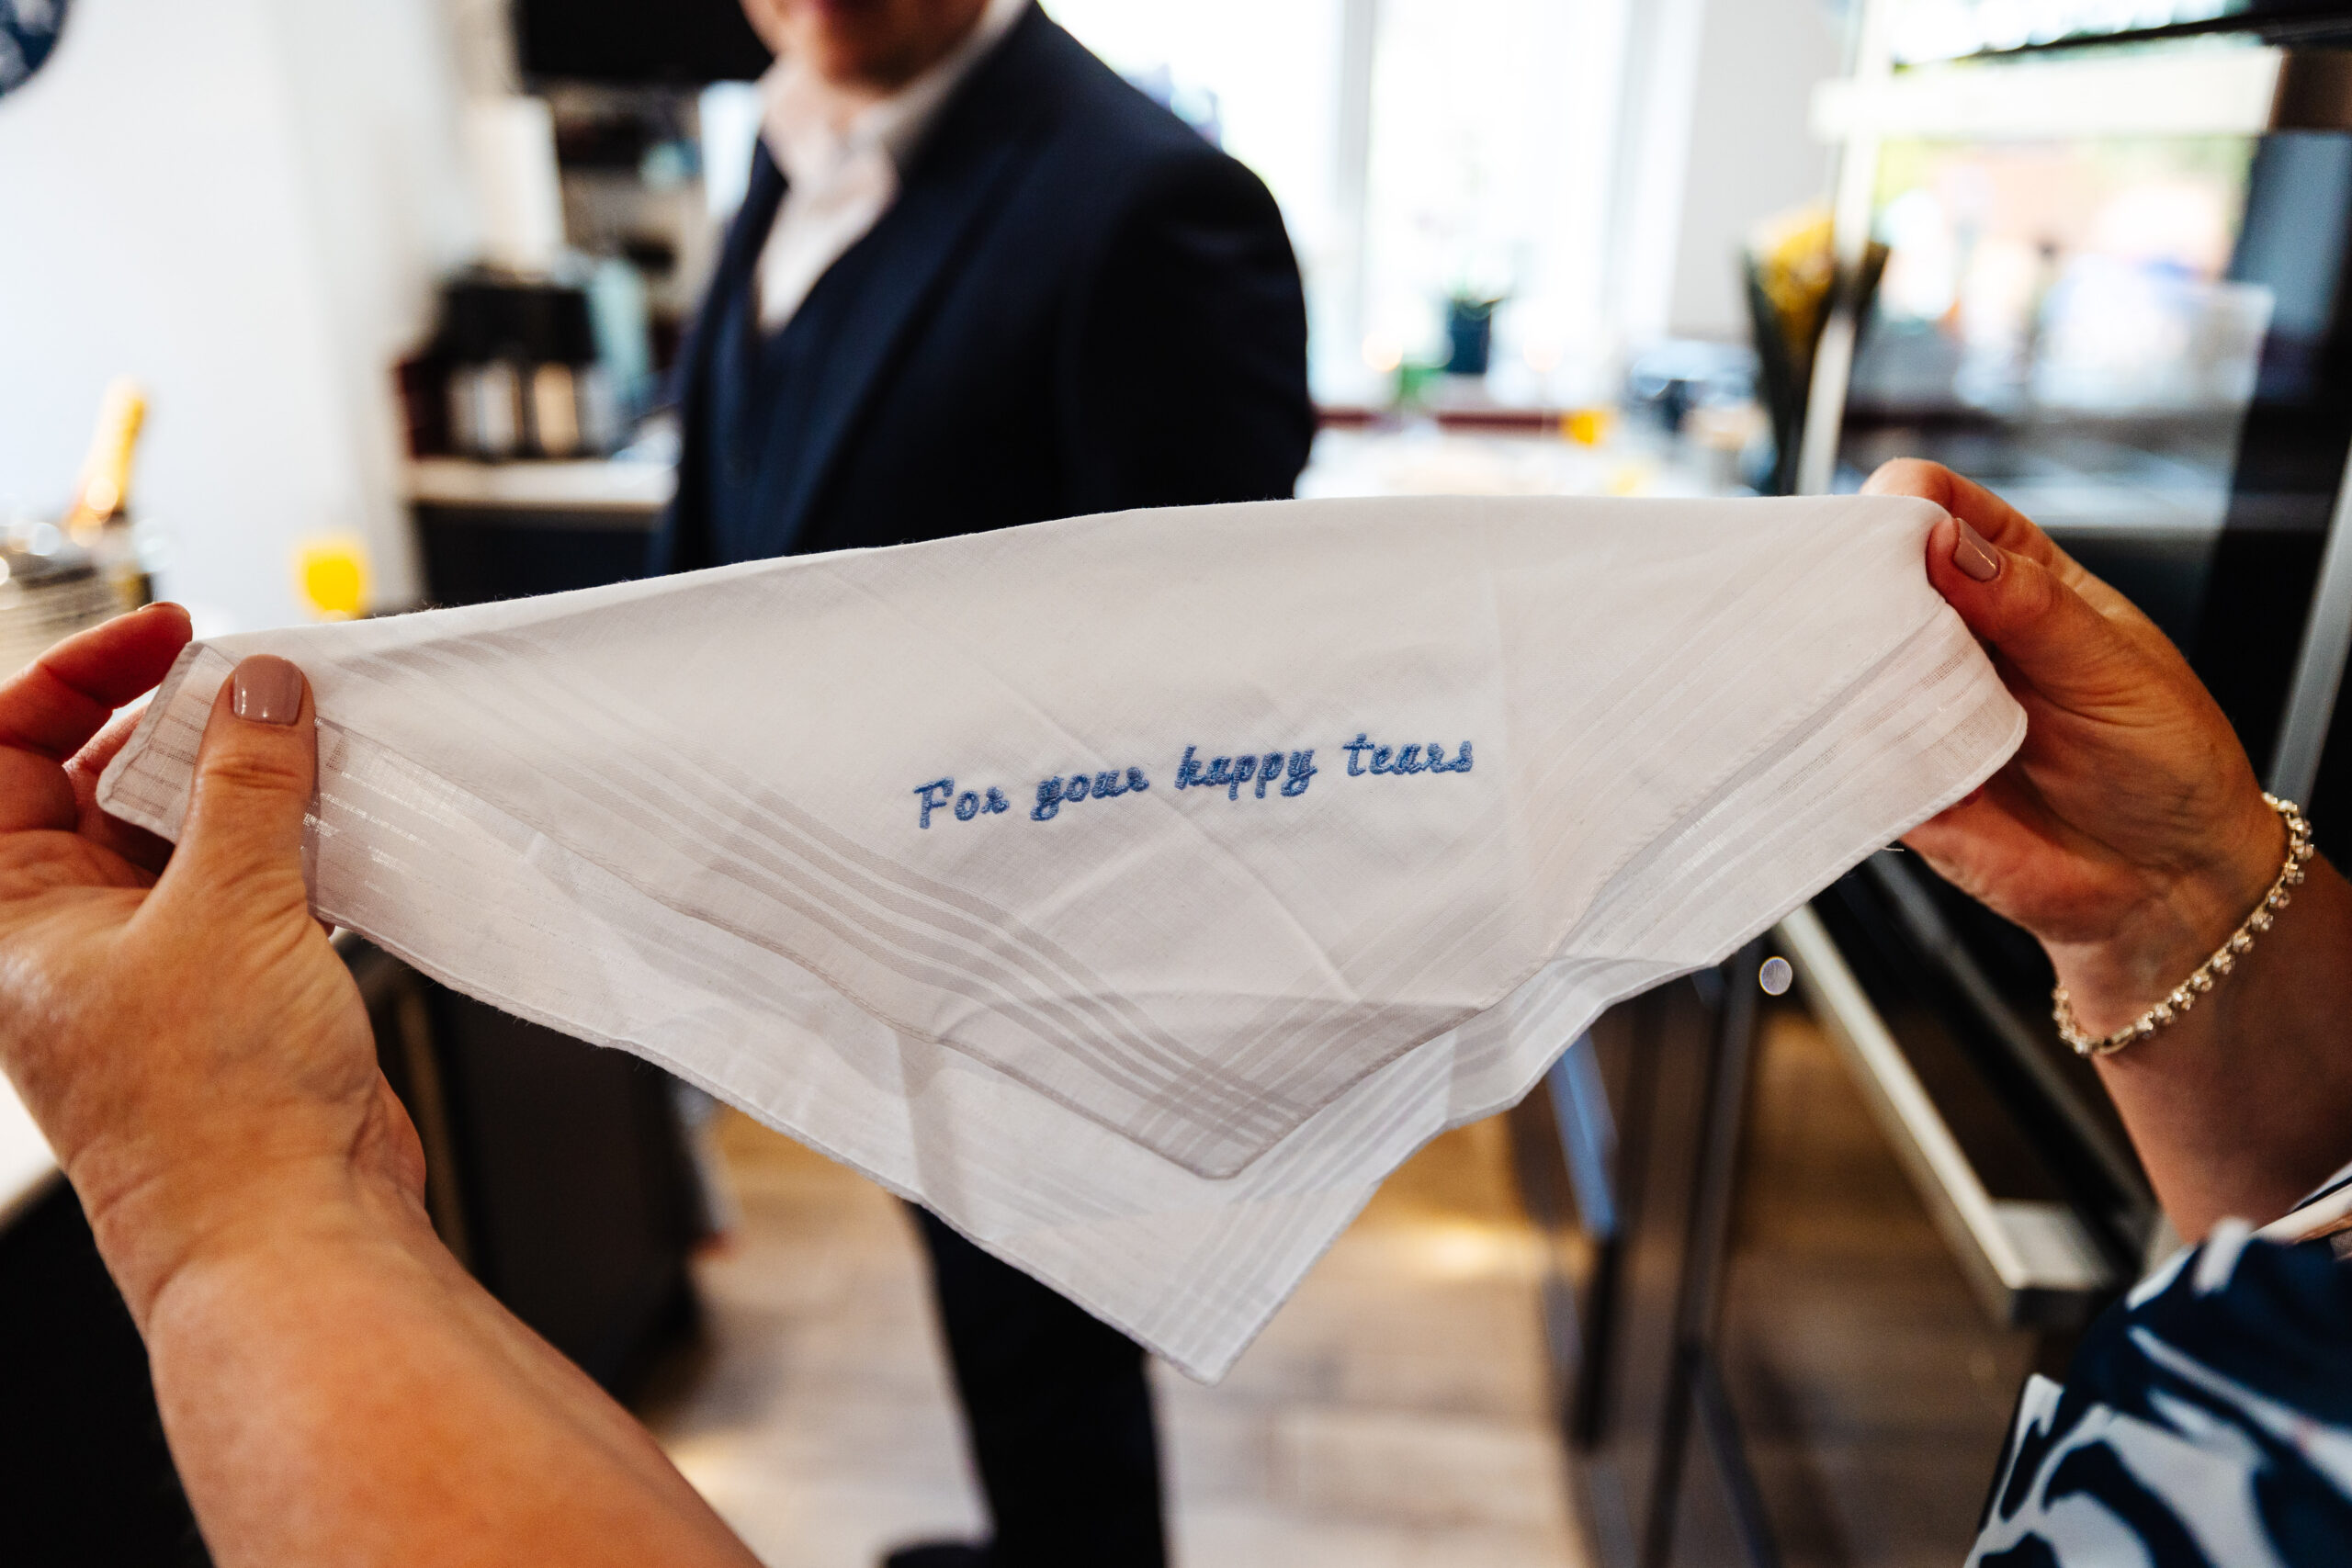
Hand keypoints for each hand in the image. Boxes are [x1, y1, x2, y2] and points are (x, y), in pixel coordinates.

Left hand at [0, 605, 421, 1324]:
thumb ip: (247, 782)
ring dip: (250, 784)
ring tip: (313, 746)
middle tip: (258, 686)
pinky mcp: (233, 986)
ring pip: (187, 829)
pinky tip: (346, 822)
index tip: (168, 635)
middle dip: (177, 724)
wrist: (292, 1230)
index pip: (1, 749)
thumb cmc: (217, 1116)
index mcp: (8, 914)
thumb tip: (256, 689)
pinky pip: (253, 880)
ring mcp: (152, 960)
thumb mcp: (228, 907)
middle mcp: (67, 933)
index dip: (77, 674)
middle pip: (96, 779)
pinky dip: (296, 842)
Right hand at [1865, 460, 2286, 1032]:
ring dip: (1848, 665)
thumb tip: (1945, 542)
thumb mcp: (2114, 670)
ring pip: (1850, 662)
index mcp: (2015, 580)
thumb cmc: (2165, 763)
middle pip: (1875, 579)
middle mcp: (1957, 637)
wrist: (2165, 888)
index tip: (1900, 528)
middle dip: (1856, 583)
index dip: (1909, 505)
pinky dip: (1844, 744)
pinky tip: (1876, 744)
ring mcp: (1920, 705)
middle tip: (1870, 606)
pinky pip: (1846, 749)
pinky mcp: (1894, 775)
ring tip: (1886, 685)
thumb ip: (2029, 607)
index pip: (1941, 509)